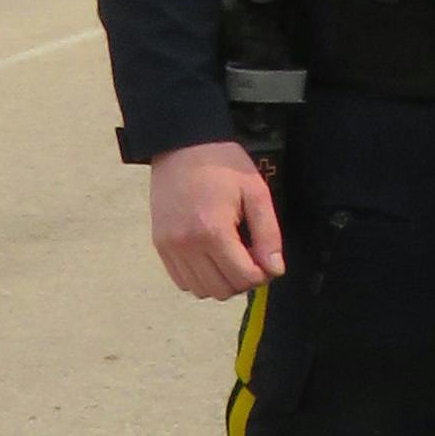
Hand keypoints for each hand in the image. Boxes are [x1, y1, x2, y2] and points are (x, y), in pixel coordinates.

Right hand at [148, 141, 287, 298]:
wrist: (182, 145)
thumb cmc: (223, 165)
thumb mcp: (255, 192)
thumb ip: (268, 234)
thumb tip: (275, 269)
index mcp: (213, 231)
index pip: (243, 278)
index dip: (262, 274)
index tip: (266, 259)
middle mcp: (187, 245)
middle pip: (223, 290)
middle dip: (243, 280)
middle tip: (250, 256)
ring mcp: (170, 247)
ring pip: (202, 291)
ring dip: (222, 281)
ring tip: (230, 255)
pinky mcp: (160, 245)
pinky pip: (182, 281)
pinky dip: (200, 278)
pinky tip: (211, 257)